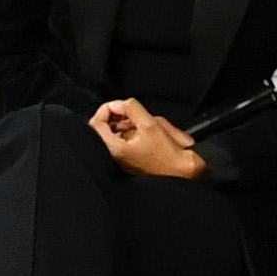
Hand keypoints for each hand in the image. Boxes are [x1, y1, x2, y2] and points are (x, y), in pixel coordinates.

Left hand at [92, 97, 208, 180]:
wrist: (180, 172)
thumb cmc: (168, 155)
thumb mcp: (150, 124)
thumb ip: (132, 108)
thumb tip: (120, 104)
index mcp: (115, 149)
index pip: (96, 124)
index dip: (106, 109)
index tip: (120, 104)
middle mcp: (114, 156)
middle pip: (104, 128)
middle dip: (117, 115)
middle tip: (131, 110)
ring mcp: (121, 158)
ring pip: (114, 133)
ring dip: (125, 123)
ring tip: (140, 120)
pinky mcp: (130, 159)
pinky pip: (123, 141)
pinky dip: (130, 131)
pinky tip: (143, 129)